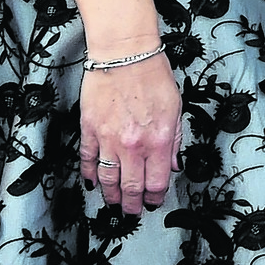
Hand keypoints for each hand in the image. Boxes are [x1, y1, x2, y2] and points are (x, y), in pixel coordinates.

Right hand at [77, 47, 183, 215]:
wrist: (124, 52)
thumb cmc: (152, 74)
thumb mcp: (175, 108)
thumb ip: (175, 140)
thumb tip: (173, 165)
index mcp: (158, 140)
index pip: (157, 182)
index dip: (155, 198)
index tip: (154, 202)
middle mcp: (133, 144)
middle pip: (131, 187)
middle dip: (133, 205)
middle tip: (133, 211)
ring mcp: (109, 139)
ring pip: (108, 179)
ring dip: (111, 196)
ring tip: (114, 204)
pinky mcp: (90, 130)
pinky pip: (88, 160)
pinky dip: (90, 174)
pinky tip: (92, 182)